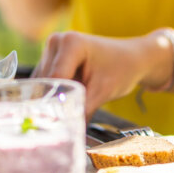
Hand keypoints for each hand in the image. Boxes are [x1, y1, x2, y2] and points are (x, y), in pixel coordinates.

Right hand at [35, 31, 169, 116]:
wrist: (131, 58)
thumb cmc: (122, 69)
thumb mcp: (103, 91)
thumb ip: (83, 109)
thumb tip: (67, 130)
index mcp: (69, 43)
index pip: (54, 80)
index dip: (56, 102)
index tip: (61, 123)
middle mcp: (56, 42)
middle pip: (46, 82)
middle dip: (53, 102)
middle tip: (65, 121)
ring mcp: (52, 50)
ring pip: (43, 84)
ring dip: (52, 99)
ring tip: (70, 109)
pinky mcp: (50, 60)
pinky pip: (45, 83)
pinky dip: (53, 95)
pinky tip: (66, 102)